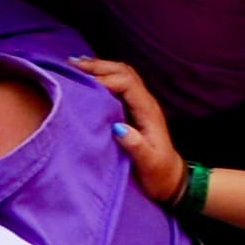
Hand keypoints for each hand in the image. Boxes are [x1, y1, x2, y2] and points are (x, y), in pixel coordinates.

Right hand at [77, 56, 181, 206]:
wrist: (170, 180)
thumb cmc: (158, 174)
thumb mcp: (148, 164)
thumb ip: (135, 146)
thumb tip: (118, 128)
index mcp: (147, 111)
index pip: (126, 83)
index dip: (104, 80)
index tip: (82, 83)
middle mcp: (145, 102)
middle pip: (123, 72)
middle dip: (98, 66)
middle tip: (73, 64)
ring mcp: (140, 104)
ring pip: (121, 74)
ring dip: (100, 67)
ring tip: (76, 64)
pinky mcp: (133, 110)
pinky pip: (118, 85)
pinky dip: (102, 76)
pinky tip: (88, 77)